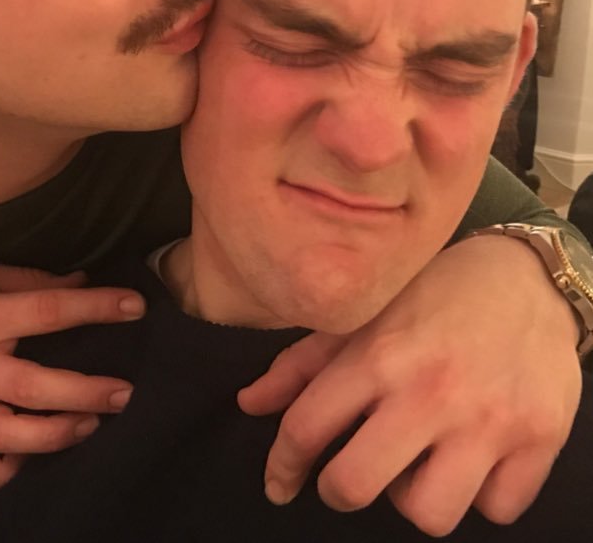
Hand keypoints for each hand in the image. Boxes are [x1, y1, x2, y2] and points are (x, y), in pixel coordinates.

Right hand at [0, 258, 144, 489]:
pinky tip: (25, 460)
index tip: (134, 305)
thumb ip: (25, 279)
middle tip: (124, 392)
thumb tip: (80, 282)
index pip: (46, 311)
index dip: (94, 307)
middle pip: (33, 387)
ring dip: (53, 436)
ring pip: (6, 436)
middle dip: (84, 391)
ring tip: (88, 425)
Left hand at [237, 234, 581, 535]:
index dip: (282, 465)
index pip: (306, 427)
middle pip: (357, 485)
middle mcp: (429, 391)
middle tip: (349, 475)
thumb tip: (249, 404)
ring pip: (429, 514)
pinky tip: (470, 459)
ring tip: (416, 462)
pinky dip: (479, 494)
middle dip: (339, 490)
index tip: (279, 482)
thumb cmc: (430, 295)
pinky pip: (497, 510)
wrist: (525, 275)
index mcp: (377, 355)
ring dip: (413, 496)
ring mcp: (487, 420)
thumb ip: (303, 363)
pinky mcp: (540, 440)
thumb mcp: (361, 316)